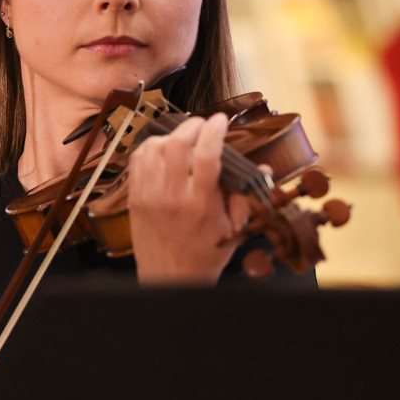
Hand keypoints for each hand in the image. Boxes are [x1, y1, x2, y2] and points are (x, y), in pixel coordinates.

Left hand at [126, 113, 249, 285]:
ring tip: (183, 138)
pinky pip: (137, 162)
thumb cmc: (204, 255)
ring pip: (153, 148)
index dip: (214, 131)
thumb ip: (245, 195)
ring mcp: (150, 197)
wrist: (169, 279)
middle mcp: (172, 198)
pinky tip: (162, 150)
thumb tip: (263, 166)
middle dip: (192, 126)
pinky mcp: (135, 198)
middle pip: (177, 145)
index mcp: (201, 205)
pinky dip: (149, 149)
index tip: (220, 120)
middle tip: (203, 125)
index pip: (207, 156)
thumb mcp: (232, 229)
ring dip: (170, 136)